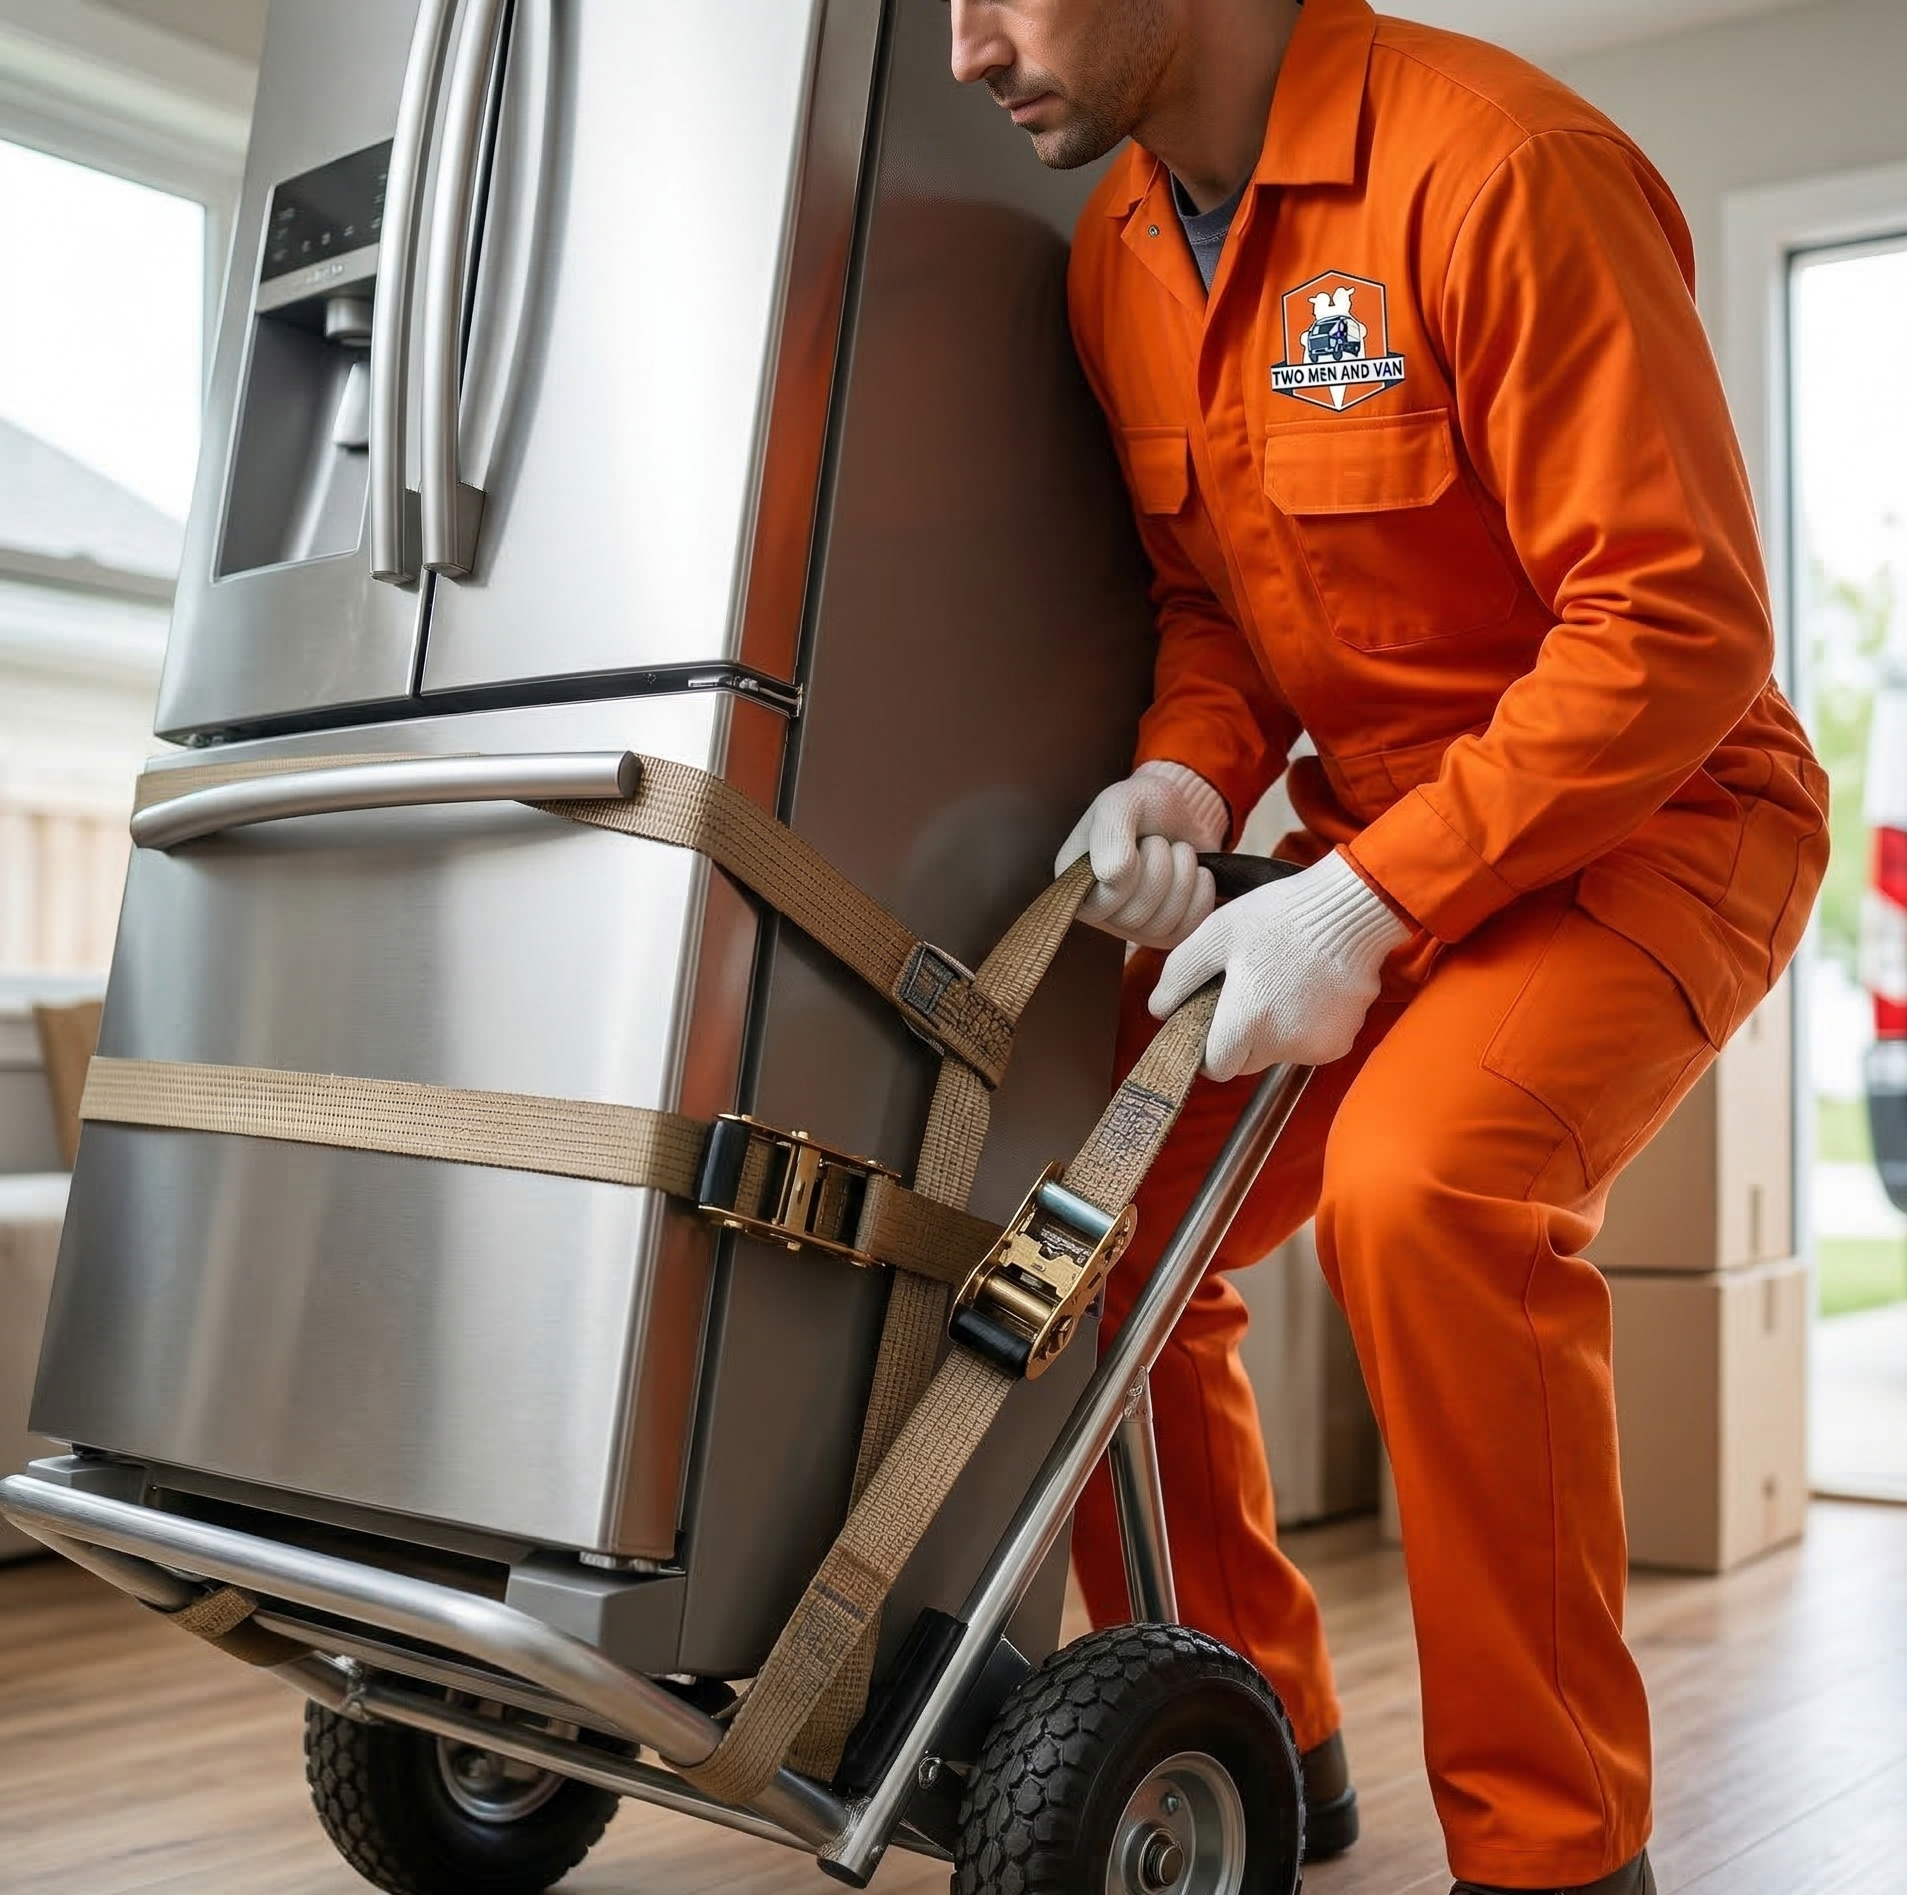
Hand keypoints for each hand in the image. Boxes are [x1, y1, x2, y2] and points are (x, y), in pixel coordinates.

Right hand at [1055, 761, 1228, 949]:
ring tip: (1178, 852)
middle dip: (1161, 868)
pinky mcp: (1166, 934)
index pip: (1106, 895)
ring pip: (1163, 924)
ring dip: (1183, 877)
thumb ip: (1110, 834)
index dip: (1131, 866)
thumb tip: (1111, 878)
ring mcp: (1133, 928)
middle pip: (1136, 914)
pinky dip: (1201, 895)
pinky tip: (1198, 872)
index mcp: (1075, 882)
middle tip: (1160, 843)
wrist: (1183, 811)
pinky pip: (1187, 930)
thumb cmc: (1145, 805)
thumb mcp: (1121, 802)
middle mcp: (1098, 912)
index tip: (1136, 839)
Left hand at [1149, 851, 1411, 1080]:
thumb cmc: (1279, 916)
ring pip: (1278, 1055)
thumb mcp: (1216, 933)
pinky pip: (1309, 1045)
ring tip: (1279, 986)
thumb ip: (1180, 974)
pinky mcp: (1342, 1041)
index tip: (1211, 1022)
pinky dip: (1303, 1027)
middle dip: (1238, 1040)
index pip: (1216, 1067)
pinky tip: (1307, 990)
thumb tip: (1158, 1010)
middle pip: (1246, 1063)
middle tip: (1244, 996)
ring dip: (1272, 1033)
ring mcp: (1316, 1046)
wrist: (1351, 910)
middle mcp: (1283, 1044)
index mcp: (1248, 1021)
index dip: (1208, 1048)